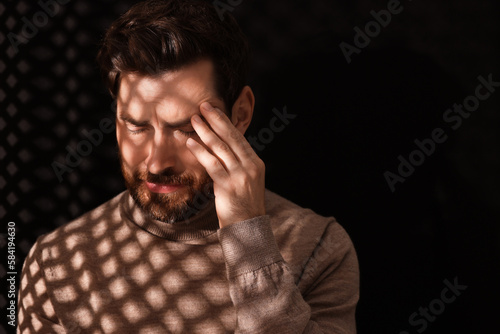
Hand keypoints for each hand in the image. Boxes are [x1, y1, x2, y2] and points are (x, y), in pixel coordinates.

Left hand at [186, 102, 265, 227]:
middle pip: (230, 138)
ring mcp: (240, 176)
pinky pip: (211, 164)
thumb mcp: (247, 180)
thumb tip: (223, 148)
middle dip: (215, 120)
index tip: (213, 110)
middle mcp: (250, 166)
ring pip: (220, 148)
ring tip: (193, 120)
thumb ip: (238, 164)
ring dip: (204, 132)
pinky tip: (188, 142)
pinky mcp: (227, 186)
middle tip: (203, 106)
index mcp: (256, 163)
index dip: (225, 122)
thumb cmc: (243, 204)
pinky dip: (199, 151)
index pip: (238, 137)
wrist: (247, 227)